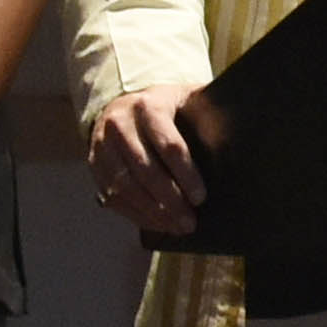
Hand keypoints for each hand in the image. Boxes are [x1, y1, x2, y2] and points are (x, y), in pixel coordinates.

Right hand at [88, 86, 207, 234]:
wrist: (123, 104)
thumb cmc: (167, 107)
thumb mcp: (187, 98)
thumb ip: (207, 114)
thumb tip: (233, 141)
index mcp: (149, 107)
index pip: (169, 146)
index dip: (186, 174)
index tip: (201, 197)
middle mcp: (120, 125)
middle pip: (145, 170)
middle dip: (170, 200)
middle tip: (190, 221)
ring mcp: (102, 146)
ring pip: (125, 186)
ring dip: (152, 212)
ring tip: (177, 227)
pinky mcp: (94, 165)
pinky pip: (112, 196)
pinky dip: (136, 214)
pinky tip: (157, 224)